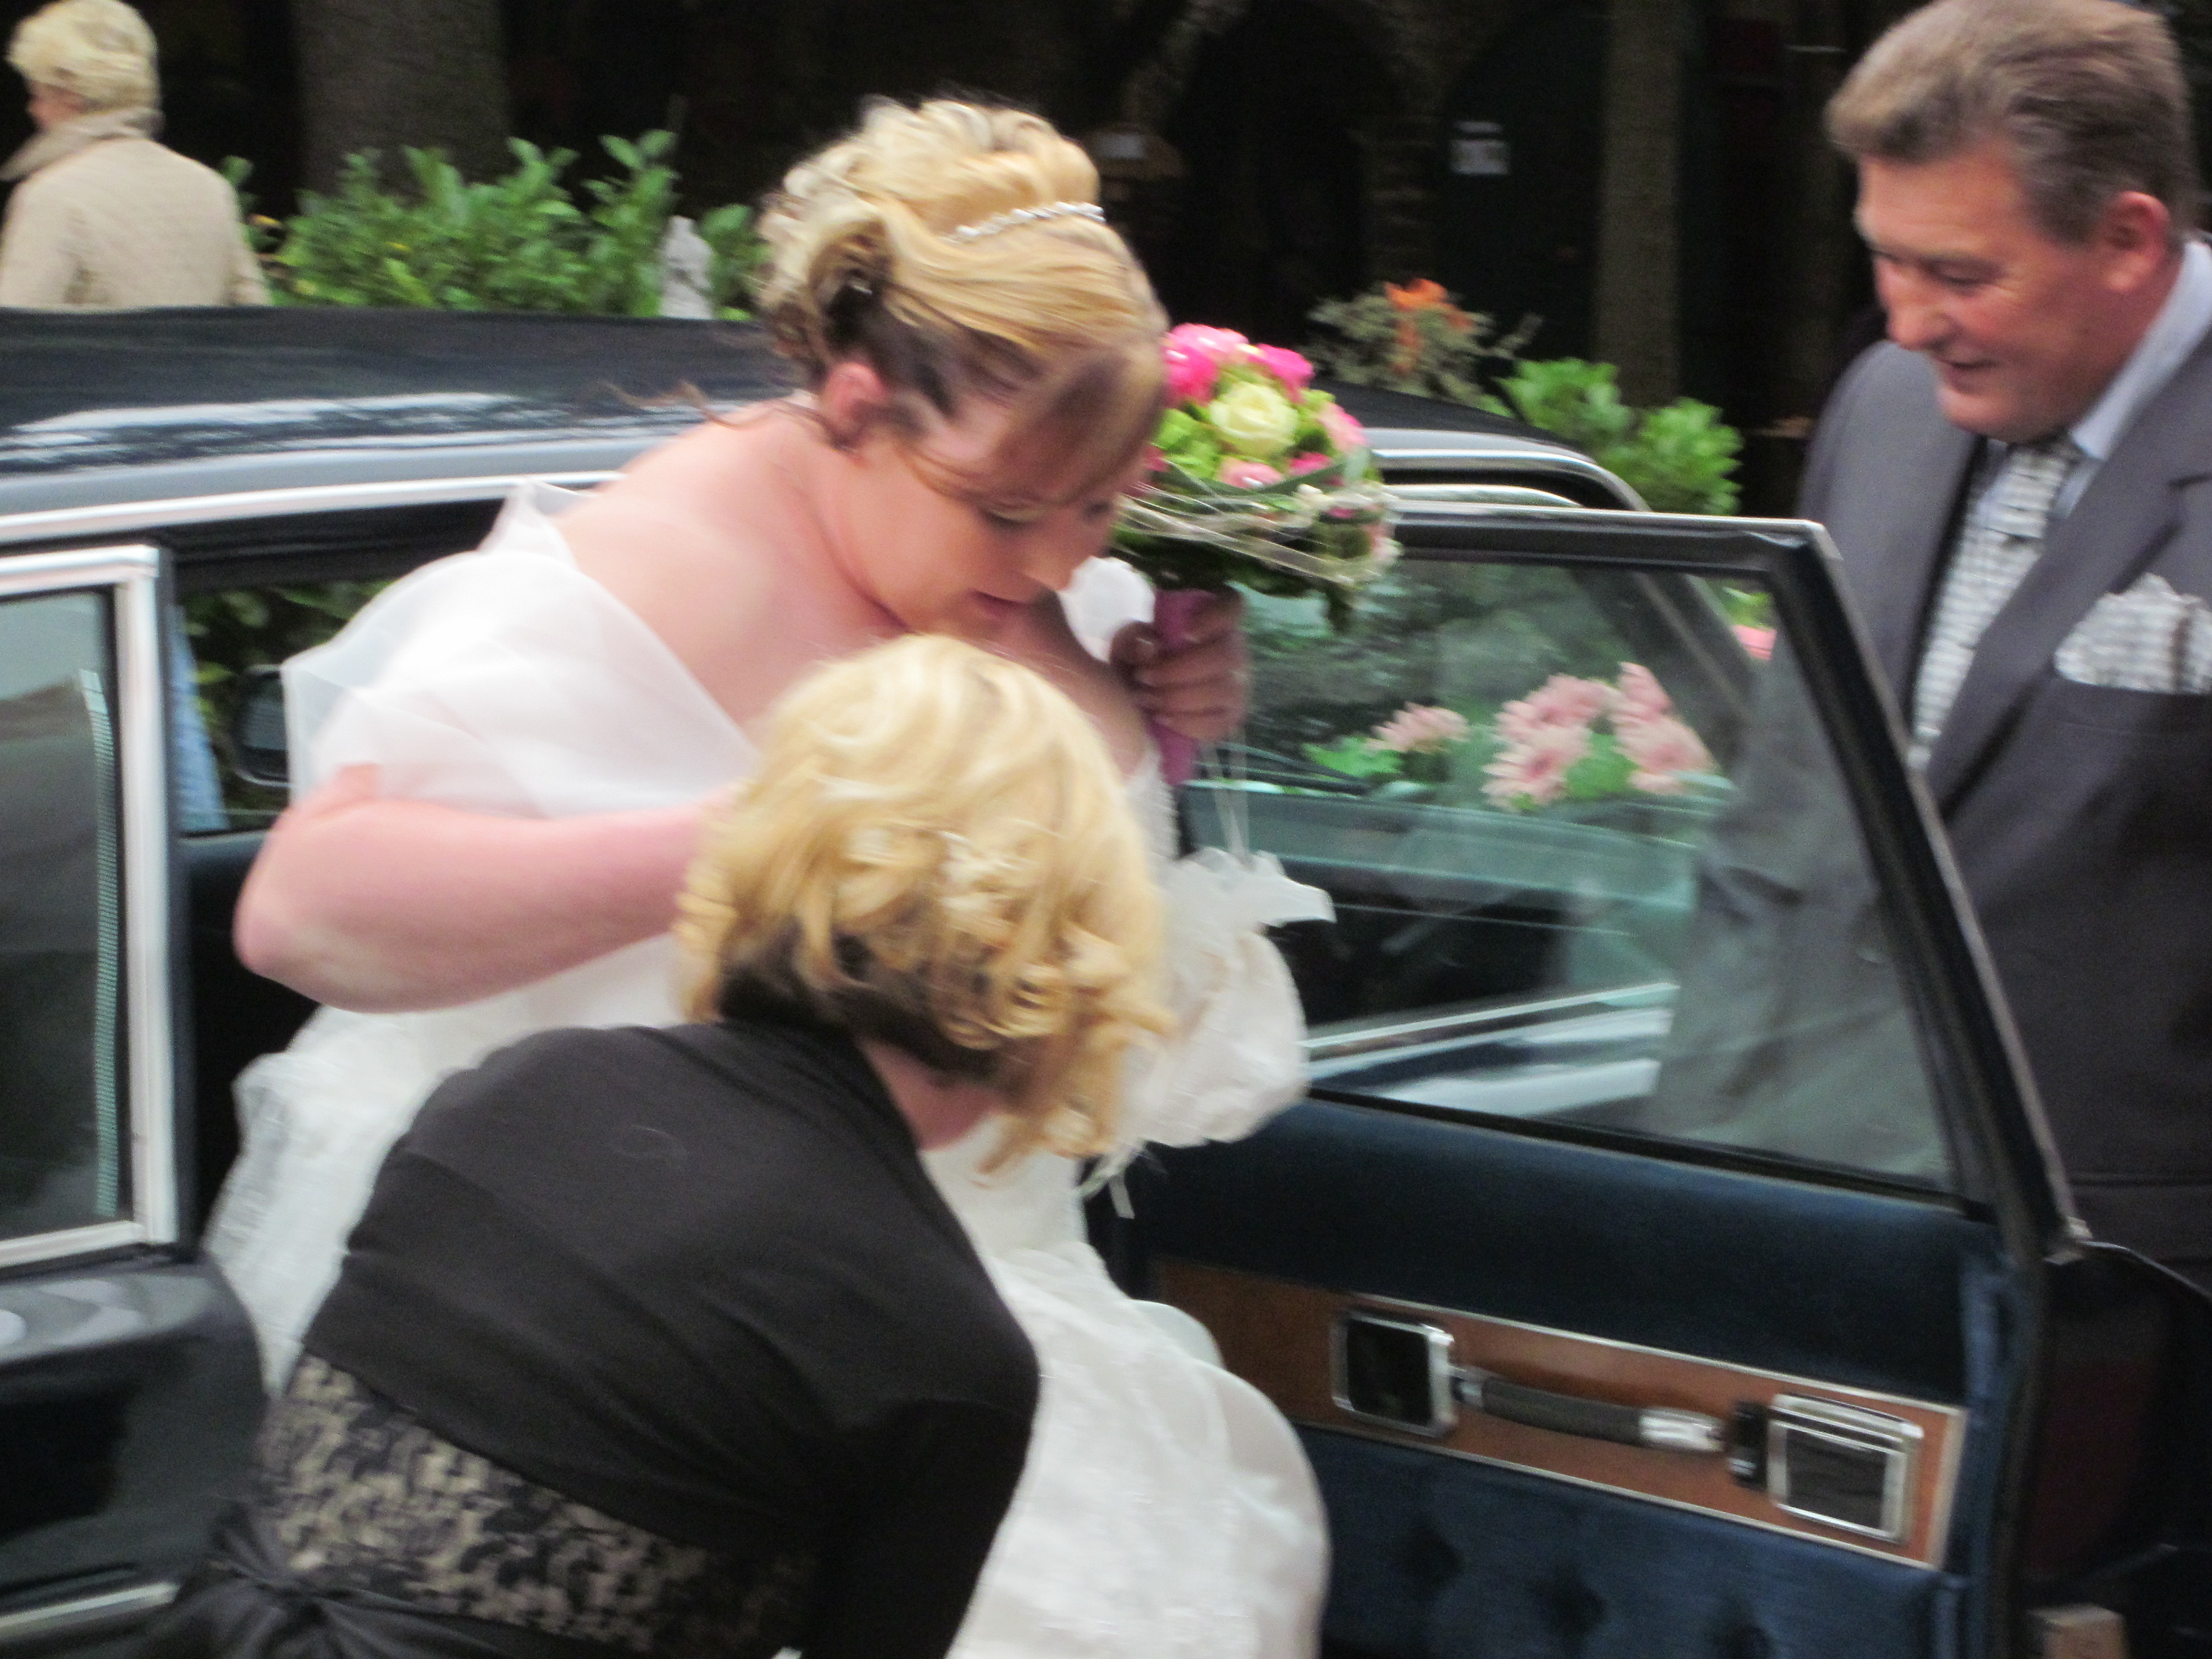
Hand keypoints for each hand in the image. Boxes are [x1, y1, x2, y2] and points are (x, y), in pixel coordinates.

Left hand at [1110, 590, 1248, 743]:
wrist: (1148, 694)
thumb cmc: (1143, 659)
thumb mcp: (1131, 644)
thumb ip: (1134, 640)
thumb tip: (1151, 646)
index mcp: (1215, 618)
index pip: (1232, 605)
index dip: (1215, 617)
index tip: (1186, 633)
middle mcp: (1235, 648)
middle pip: (1223, 656)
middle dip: (1178, 670)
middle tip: (1143, 677)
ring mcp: (1238, 683)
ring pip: (1221, 691)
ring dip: (1178, 698)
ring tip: (1145, 699)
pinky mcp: (1231, 715)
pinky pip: (1218, 723)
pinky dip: (1187, 723)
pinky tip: (1162, 718)